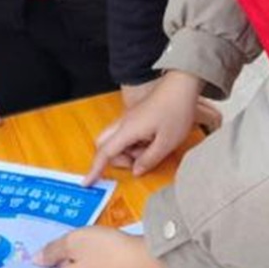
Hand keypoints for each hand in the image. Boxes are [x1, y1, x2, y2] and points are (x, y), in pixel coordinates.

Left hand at [28, 227, 172, 267]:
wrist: (149, 263)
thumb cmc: (110, 251)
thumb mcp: (76, 240)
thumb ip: (52, 250)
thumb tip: (38, 259)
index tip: (11, 258)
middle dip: (40, 266)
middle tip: (33, 244)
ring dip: (59, 266)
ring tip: (58, 244)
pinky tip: (78, 252)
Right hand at [86, 70, 205, 185]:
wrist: (182, 84)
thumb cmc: (176, 109)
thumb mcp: (166, 142)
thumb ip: (149, 160)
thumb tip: (136, 171)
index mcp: (128, 130)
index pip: (105, 153)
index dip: (95, 169)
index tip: (87, 182)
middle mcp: (124, 123)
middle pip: (105, 145)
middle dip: (115, 159)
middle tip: (136, 163)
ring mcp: (129, 118)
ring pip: (116, 140)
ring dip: (129, 151)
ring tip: (152, 148)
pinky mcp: (136, 115)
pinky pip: (127, 133)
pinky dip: (135, 142)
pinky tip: (153, 140)